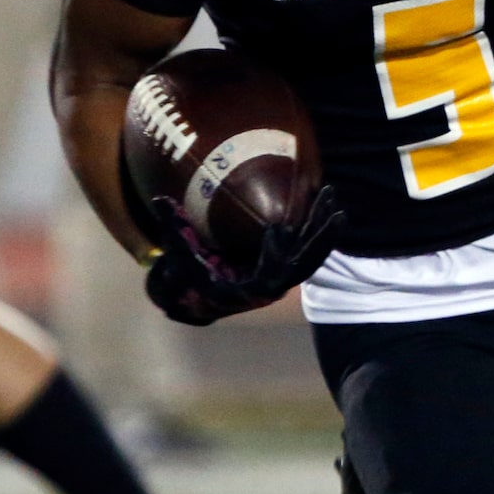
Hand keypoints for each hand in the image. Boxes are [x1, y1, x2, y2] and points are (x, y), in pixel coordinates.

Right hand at [142, 187, 344, 325]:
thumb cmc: (193, 279)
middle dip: (319, 237)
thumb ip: (174, 229)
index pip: (269, 277)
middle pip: (304, 264)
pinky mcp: (289, 266)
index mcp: (251, 292)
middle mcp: (274, 287)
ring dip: (323, 226)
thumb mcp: (181, 257)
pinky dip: (318, 228)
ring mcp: (285, 277)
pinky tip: (326, 205)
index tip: (277, 228)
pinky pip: (309, 248)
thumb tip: (159, 199)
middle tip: (334, 211)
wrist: (205, 297)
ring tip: (331, 196)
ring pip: (311, 254)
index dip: (274, 254)